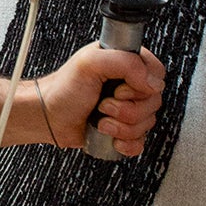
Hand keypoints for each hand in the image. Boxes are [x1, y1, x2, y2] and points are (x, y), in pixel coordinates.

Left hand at [32, 44, 165, 155]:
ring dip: (122, 127)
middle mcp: (130, 84)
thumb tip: (152, 82)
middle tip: (104, 105)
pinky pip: (141, 141)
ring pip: (147, 123)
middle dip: (127, 110)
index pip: (157, 73)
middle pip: (153, 102)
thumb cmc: (64, 88)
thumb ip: (125, 63)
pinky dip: (126, 143)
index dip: (142, 86)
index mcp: (126, 62)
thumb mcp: (90, 64)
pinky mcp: (124, 128)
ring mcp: (128, 107)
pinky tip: (110, 136)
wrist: (48, 117)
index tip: (119, 89)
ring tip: (101, 119)